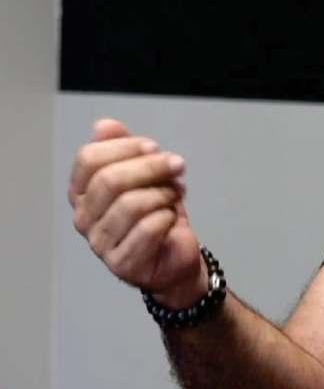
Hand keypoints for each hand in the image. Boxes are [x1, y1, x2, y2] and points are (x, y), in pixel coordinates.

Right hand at [69, 118, 204, 304]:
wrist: (176, 254)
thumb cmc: (159, 214)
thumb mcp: (145, 174)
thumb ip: (124, 149)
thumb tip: (104, 125)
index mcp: (82, 192)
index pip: (89, 159)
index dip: (125, 147)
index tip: (153, 147)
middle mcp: (84, 218)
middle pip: (110, 180)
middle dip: (151, 166)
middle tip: (176, 165)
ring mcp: (100, 243)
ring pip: (131, 204)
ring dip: (163, 193)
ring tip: (174, 195)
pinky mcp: (122, 263)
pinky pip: (148, 228)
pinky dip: (168, 216)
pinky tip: (172, 218)